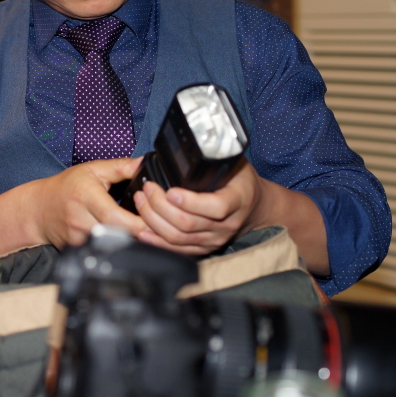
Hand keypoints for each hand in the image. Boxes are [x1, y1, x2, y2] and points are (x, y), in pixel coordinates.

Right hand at [31, 157, 146, 248]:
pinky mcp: (77, 249)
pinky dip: (116, 245)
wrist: (39, 208)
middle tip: (156, 228)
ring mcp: (77, 238)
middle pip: (116, 234)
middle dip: (139, 234)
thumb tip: (144, 164)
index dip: (136, 222)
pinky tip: (123, 237)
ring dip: (129, 240)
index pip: (114, 216)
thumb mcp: (92, 169)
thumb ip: (120, 167)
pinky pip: (102, 249)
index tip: (153, 221)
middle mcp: (80, 220)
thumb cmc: (66, 187)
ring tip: (142, 232)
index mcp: (85, 196)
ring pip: (111, 244)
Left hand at [132, 159, 262, 254]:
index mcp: (237, 200)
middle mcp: (226, 224)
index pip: (216, 207)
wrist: (254, 206)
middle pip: (188, 223)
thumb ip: (211, 158)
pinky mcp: (204, 248)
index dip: (190, 202)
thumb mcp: (233, 162)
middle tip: (147, 189)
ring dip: (154, 221)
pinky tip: (143, 229)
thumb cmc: (239, 180)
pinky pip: (177, 249)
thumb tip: (183, 146)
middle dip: (160, 206)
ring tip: (141, 202)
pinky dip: (157, 241)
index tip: (170, 191)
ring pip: (179, 238)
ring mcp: (214, 239)